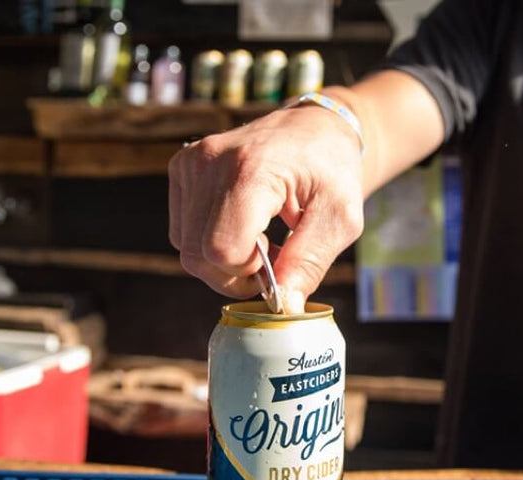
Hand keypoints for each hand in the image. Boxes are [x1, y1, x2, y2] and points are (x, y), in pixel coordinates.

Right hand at [167, 102, 364, 311]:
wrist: (317, 126)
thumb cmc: (333, 169)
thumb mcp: (340, 219)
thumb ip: (309, 264)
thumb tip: (284, 308)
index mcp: (250, 170)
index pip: (222, 250)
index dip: (250, 273)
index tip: (281, 261)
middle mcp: (209, 162)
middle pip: (198, 255)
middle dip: (235, 273)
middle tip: (275, 257)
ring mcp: (190, 162)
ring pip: (186, 247)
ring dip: (224, 259)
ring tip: (263, 239)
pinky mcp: (182, 167)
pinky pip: (183, 230)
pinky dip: (211, 240)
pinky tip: (244, 227)